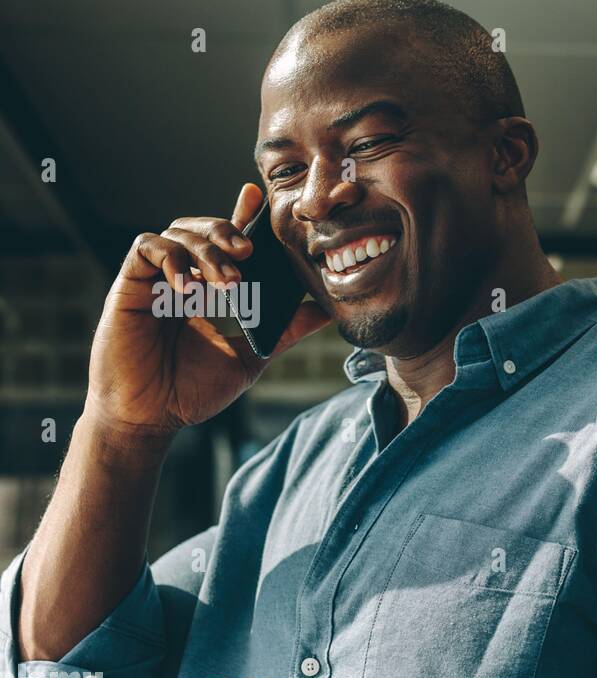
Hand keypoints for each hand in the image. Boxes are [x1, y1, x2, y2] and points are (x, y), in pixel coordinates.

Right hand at [86, 184, 330, 440]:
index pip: (223, 243)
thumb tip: (326, 312)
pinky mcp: (128, 285)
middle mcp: (179, 278)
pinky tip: (190, 287)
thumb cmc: (191, 392)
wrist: (150, 418)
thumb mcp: (251, 357)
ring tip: (229, 281)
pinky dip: (172, 259)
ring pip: (177, 233)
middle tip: (249, 250)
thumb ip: (285, 331)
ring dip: (207, 250)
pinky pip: (146, 248)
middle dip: (227, 231)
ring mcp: (152, 279)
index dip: (240, 216)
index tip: (258, 197)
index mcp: (206, 289)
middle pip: (201, 229)